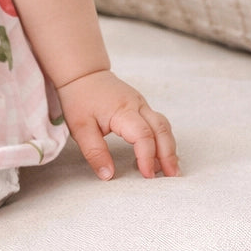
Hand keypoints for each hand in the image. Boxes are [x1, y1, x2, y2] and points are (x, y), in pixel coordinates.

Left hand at [56, 69, 179, 179]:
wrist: (82, 73)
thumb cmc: (79, 98)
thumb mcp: (80, 127)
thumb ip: (94, 151)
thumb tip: (108, 175)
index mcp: (122, 110)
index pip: (143, 136)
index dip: (147, 157)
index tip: (147, 175)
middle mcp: (137, 105)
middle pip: (161, 130)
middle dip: (168, 155)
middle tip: (171, 177)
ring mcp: (142, 104)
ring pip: (163, 126)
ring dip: (169, 148)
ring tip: (170, 170)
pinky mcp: (141, 106)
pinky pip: (159, 123)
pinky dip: (163, 139)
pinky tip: (161, 154)